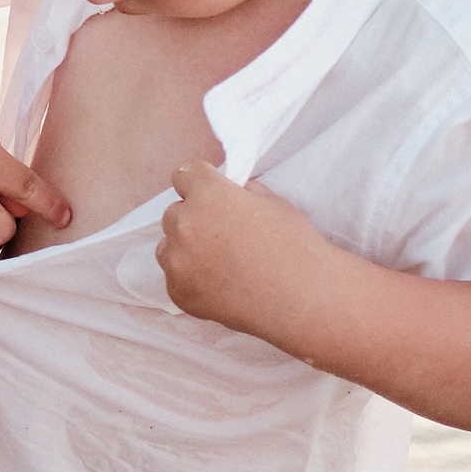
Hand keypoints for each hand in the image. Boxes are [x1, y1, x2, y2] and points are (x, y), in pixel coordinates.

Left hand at [156, 161, 335, 340]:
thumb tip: (231, 192)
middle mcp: (185, 223)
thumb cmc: (294, 246)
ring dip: (186, 248)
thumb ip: (242, 192)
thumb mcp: (272, 202)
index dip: (199, 183)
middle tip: (222, 235)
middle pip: (174, 212)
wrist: (301, 298)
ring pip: (169, 245)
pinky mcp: (178, 291)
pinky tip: (220, 285)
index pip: (184, 173)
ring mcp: (178, 260)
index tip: (209, 193)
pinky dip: (191, 279)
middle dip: (194, 219)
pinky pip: (175, 277)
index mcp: (208, 194)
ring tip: (219, 263)